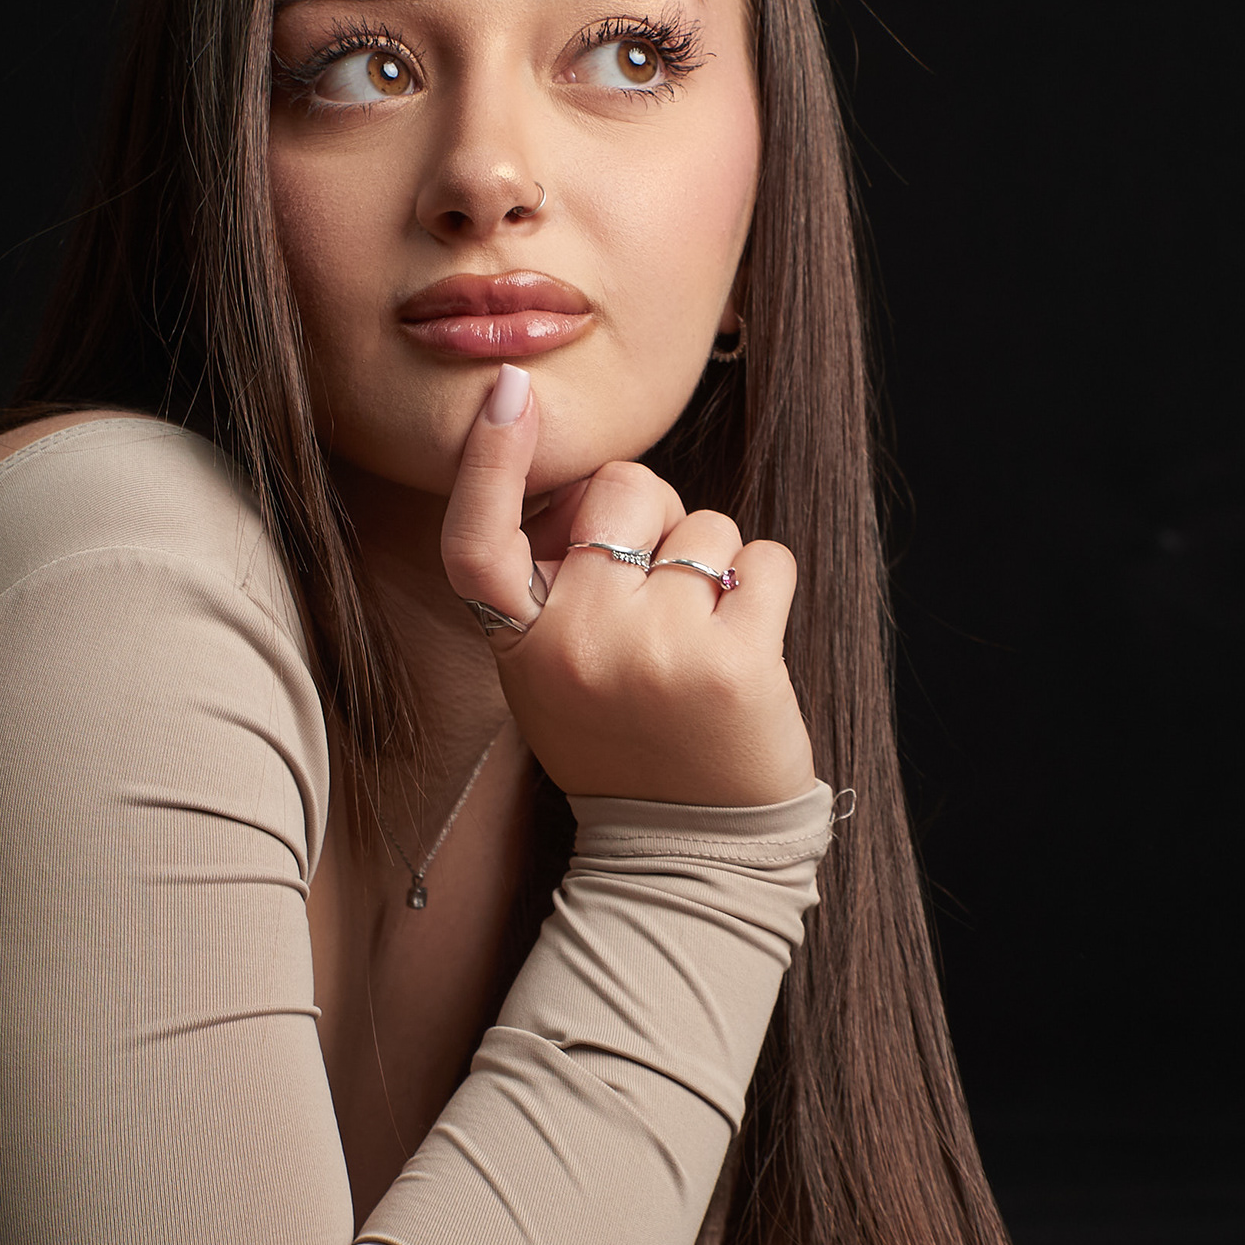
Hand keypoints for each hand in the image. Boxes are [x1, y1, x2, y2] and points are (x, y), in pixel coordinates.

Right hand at [437, 364, 815, 807]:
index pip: (477, 540)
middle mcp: (578, 641)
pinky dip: (767, 589)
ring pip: (706, 527)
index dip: (488, 462)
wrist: (688, 850)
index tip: (511, 393)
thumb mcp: (551, 673)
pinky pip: (765, 561)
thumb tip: (588, 484)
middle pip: (624, 491)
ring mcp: (656, 651)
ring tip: (701, 643)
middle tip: (659, 594)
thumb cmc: (623, 739)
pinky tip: (748, 646)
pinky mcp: (734, 663)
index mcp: (522, 644)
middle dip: (654, 517)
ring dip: (718, 569)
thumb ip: (555, 587)